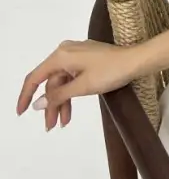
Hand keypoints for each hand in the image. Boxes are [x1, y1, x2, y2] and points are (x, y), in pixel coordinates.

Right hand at [16, 40, 141, 130]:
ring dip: (62, 102)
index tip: (21, 112)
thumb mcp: (82, 86)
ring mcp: (77, 55)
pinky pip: (73, 78)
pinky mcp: (87, 60)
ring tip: (62, 123)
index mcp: (60, 55)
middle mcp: (65, 52)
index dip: (26, 95)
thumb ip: (58, 95)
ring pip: (63, 82)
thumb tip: (38, 103)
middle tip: (50, 126)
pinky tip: (71, 110)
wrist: (138, 61)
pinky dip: (72, 93)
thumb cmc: (111, 72)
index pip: (35, 77)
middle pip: (51, 82)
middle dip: (50, 105)